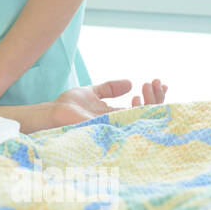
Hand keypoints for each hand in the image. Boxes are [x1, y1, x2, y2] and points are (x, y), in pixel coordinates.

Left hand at [46, 79, 166, 128]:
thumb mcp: (93, 92)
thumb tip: (129, 83)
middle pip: (150, 115)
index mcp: (118, 115)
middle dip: (157, 97)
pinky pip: (129, 126)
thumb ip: (110, 88)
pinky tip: (137, 100)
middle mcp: (120, 122)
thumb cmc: (70, 105)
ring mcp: (116, 126)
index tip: (157, 81)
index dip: (155, 96)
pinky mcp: (109, 128)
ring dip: (151, 102)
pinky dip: (138, 114)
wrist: (53, 112)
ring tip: (148, 86)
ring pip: (144, 120)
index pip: (144, 109)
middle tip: (155, 82)